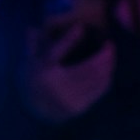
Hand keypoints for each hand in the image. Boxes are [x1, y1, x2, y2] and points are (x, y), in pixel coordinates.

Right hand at [21, 1, 122, 123]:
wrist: (31, 113)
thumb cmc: (32, 82)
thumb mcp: (28, 64)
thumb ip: (32, 46)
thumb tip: (31, 28)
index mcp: (43, 71)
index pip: (57, 51)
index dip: (69, 38)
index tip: (81, 27)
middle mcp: (57, 85)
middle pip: (88, 67)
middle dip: (103, 55)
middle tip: (110, 45)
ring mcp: (69, 97)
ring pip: (97, 78)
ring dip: (108, 65)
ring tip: (111, 54)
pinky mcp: (79, 106)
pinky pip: (99, 90)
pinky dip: (106, 78)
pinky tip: (108, 69)